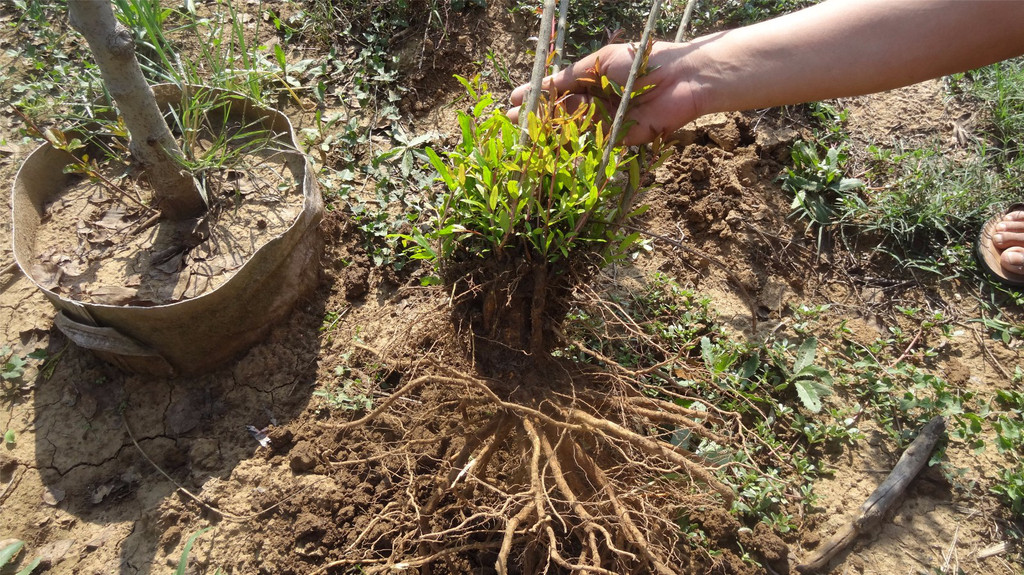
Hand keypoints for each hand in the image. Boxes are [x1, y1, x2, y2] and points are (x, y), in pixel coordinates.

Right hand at [507, 42, 702, 145]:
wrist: (680, 78)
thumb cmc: (641, 61)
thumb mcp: (599, 63)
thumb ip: (570, 78)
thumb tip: (541, 88)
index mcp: (591, 79)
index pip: (557, 89)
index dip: (535, 96)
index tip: (511, 100)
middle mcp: (596, 101)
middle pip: (560, 111)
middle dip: (535, 116)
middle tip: (510, 121)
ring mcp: (606, 121)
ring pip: (571, 128)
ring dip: (548, 131)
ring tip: (524, 132)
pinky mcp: (618, 139)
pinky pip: (591, 142)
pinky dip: (571, 143)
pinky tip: (550, 143)